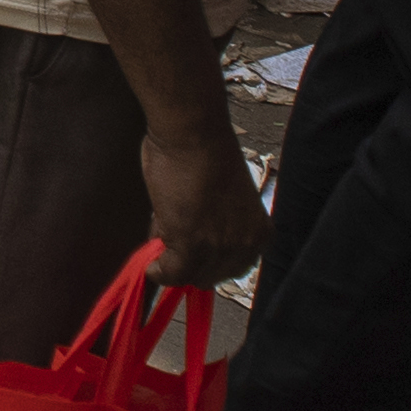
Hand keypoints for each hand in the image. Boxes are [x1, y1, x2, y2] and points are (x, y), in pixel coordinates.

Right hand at [135, 118, 270, 286]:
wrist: (194, 134)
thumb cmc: (205, 151)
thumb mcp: (224, 198)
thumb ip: (214, 224)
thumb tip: (183, 240)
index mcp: (259, 232)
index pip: (235, 266)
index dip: (210, 261)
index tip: (192, 255)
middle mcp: (246, 245)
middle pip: (214, 276)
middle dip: (191, 263)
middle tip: (170, 244)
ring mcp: (219, 248)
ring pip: (191, 276)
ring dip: (172, 264)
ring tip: (159, 242)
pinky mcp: (191, 246)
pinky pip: (171, 273)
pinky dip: (158, 271)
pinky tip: (150, 265)